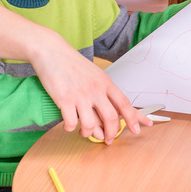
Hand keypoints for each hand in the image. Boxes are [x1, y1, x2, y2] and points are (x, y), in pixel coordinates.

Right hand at [31, 35, 151, 143]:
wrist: (52, 51)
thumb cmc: (72, 63)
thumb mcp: (94, 74)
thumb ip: (102, 90)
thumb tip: (107, 111)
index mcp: (105, 82)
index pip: (124, 104)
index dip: (134, 119)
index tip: (138, 129)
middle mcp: (96, 89)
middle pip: (111, 118)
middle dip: (112, 133)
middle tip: (108, 140)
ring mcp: (80, 95)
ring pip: (91, 124)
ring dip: (88, 133)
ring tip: (84, 132)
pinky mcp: (64, 99)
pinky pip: (71, 123)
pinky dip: (70, 128)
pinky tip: (69, 126)